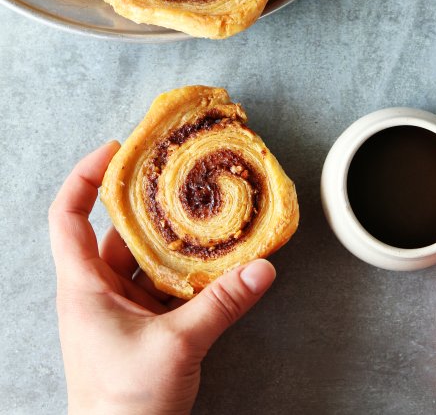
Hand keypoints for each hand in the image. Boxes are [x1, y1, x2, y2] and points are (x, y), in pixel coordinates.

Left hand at [49, 142, 275, 414]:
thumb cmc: (123, 405)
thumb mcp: (176, 345)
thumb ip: (222, 304)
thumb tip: (262, 268)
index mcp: (85, 286)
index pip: (68, 216)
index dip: (86, 177)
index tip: (115, 151)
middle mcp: (99, 289)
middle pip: (116, 230)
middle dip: (145, 202)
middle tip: (177, 175)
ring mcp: (122, 306)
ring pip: (145, 256)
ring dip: (172, 237)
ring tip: (201, 211)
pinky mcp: (144, 321)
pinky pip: (164, 281)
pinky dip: (185, 268)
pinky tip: (212, 258)